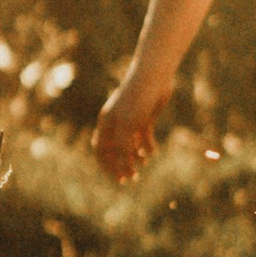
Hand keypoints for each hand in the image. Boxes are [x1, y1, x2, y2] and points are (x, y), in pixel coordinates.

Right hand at [93, 60, 172, 183]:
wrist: (153, 77)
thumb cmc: (137, 99)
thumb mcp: (129, 125)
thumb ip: (124, 145)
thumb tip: (123, 165)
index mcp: (106, 124)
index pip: (101, 151)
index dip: (108, 167)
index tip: (119, 179)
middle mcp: (116, 123)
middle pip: (114, 150)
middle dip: (122, 165)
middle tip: (133, 177)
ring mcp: (130, 120)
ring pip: (129, 145)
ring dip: (135, 157)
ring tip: (143, 164)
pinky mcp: (144, 117)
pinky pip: (142, 137)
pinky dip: (146, 146)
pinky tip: (151, 151)